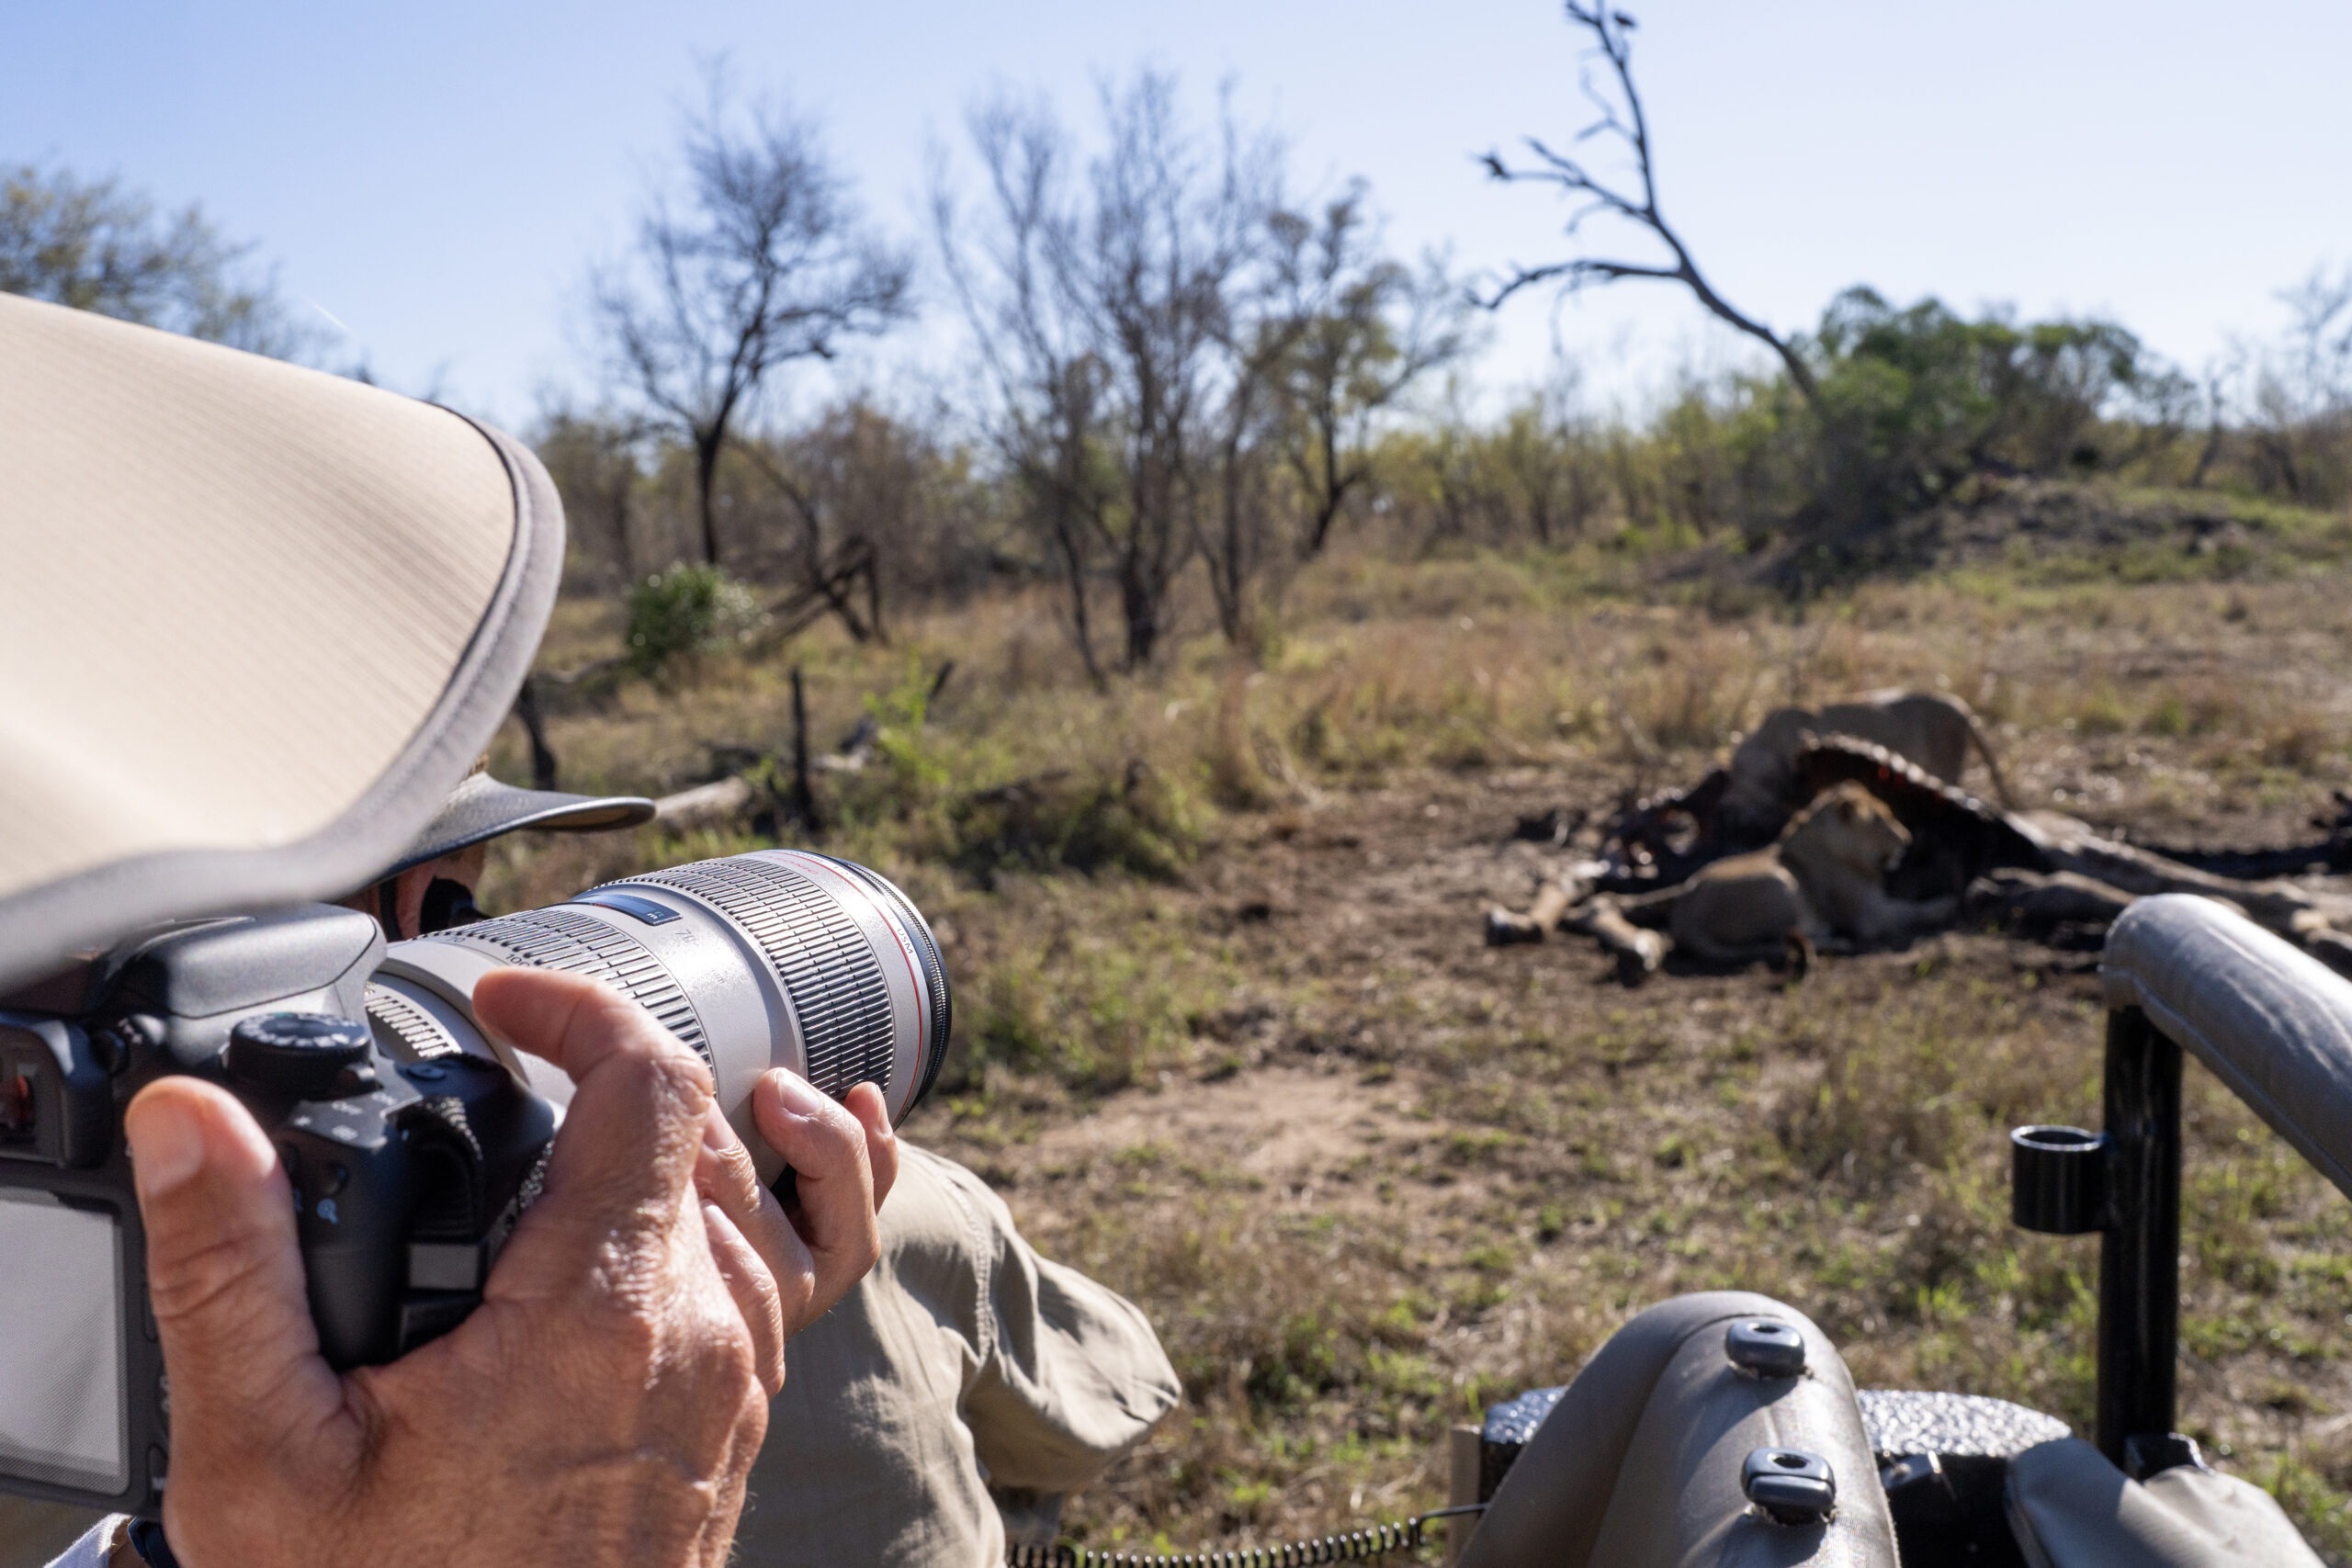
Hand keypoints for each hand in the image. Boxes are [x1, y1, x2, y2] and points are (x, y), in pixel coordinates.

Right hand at [125, 967, 876, 1567]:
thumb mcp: (267, 1455)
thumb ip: (230, 1273)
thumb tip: (192, 1120)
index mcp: (606, 1314)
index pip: (652, 1082)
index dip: (579, 1007)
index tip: (503, 1001)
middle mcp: (702, 1332)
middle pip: (700, 1130)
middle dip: (608, 1072)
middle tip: (510, 1065)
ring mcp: (734, 1381)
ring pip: (745, 1199)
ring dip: (677, 1137)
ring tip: (590, 1113)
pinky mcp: (734, 1425)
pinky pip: (778, 1275)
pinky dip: (754, 1205)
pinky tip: (724, 1181)